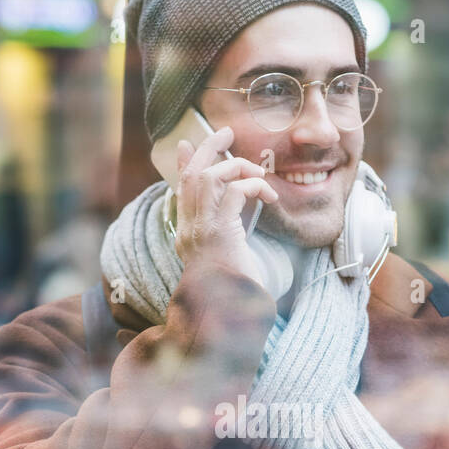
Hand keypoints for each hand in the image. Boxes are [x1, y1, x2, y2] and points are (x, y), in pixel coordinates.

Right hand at [174, 125, 278, 287]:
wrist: (229, 316)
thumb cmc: (234, 294)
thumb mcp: (229, 261)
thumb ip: (228, 237)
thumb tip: (238, 221)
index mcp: (188, 235)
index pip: (180, 190)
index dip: (184, 164)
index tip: (187, 145)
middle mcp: (189, 229)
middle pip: (191, 175)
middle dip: (207, 148)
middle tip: (226, 132)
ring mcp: (201, 230)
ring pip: (209, 176)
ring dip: (235, 166)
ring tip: (258, 173)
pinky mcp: (219, 232)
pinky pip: (234, 192)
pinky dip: (252, 186)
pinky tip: (268, 197)